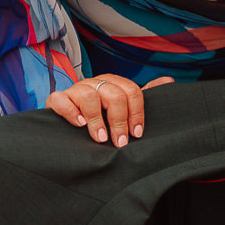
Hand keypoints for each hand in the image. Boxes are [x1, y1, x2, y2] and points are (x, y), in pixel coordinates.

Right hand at [44, 73, 172, 145]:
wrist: (66, 120)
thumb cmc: (100, 115)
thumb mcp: (122, 107)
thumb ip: (143, 96)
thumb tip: (169, 80)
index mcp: (113, 83)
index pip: (131, 92)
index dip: (136, 114)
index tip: (136, 134)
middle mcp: (95, 83)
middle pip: (113, 94)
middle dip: (118, 121)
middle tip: (119, 143)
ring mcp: (75, 89)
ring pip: (89, 96)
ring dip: (96, 120)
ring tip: (100, 139)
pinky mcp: (55, 99)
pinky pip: (60, 99)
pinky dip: (70, 111)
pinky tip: (78, 125)